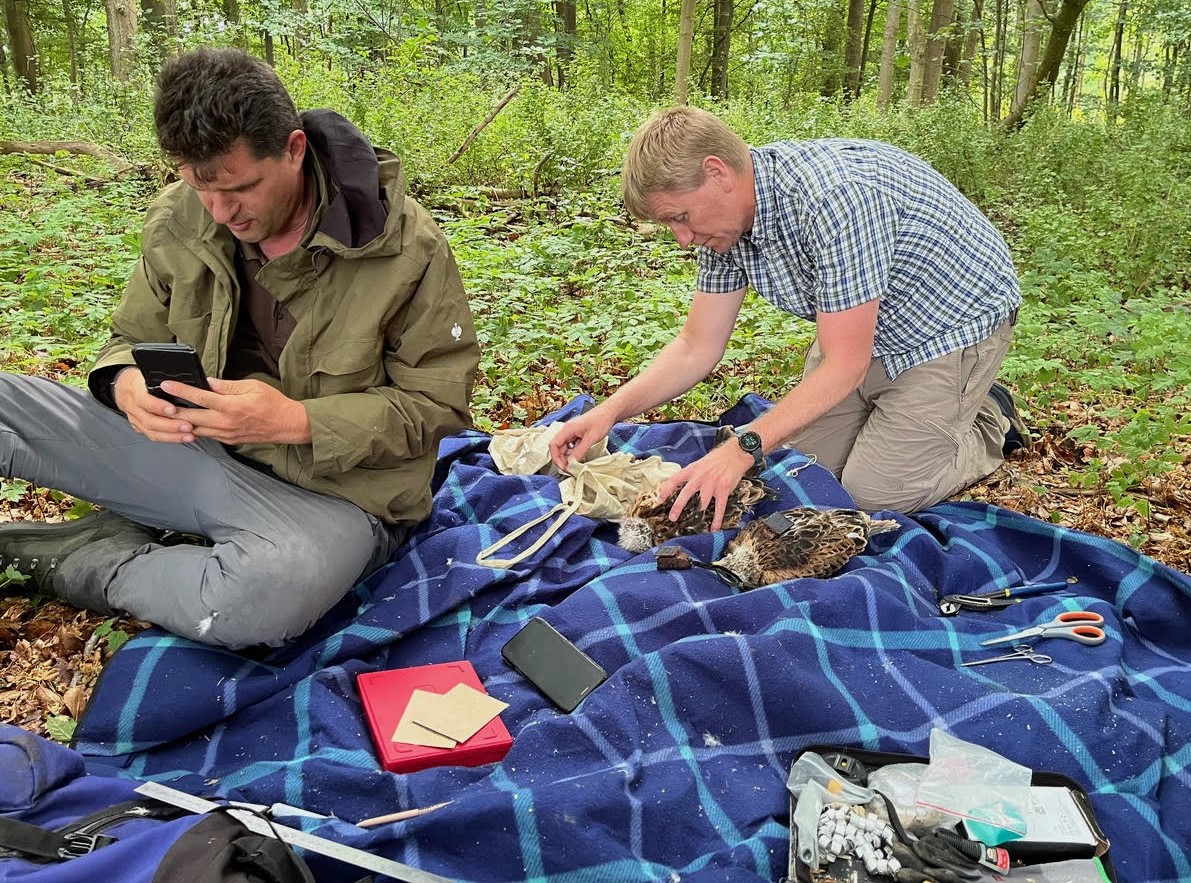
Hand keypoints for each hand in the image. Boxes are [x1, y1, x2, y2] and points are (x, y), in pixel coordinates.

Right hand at [116, 366, 204, 443]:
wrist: (123, 386)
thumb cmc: (140, 378)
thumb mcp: (147, 372)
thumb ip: (162, 376)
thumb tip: (185, 379)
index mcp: (135, 390)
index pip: (144, 400)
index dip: (158, 406)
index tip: (173, 409)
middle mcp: (133, 407)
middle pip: (149, 420)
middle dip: (170, 425)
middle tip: (188, 426)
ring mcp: (135, 419)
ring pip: (151, 431)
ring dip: (172, 435)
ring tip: (188, 435)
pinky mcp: (139, 427)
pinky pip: (153, 435)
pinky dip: (168, 438)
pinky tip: (181, 438)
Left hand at [158, 377, 311, 445]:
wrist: (287, 425)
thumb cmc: (273, 403)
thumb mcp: (252, 386)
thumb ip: (227, 386)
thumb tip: (208, 382)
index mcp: (231, 406)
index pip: (199, 397)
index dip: (180, 390)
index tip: (165, 384)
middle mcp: (225, 422)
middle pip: (190, 418)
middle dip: (171, 410)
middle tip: (157, 403)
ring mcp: (226, 434)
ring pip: (195, 430)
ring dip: (180, 423)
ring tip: (168, 413)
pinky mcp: (228, 440)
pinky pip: (206, 435)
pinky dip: (195, 429)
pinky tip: (188, 422)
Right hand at [548, 407, 615, 470]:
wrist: (609, 412)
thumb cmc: (601, 421)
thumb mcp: (591, 438)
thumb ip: (580, 451)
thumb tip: (570, 463)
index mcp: (567, 429)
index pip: (553, 445)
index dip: (556, 458)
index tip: (564, 467)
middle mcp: (567, 430)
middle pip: (557, 448)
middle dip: (561, 459)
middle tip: (569, 469)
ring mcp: (571, 432)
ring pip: (564, 448)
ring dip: (567, 457)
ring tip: (574, 466)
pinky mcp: (577, 434)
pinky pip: (571, 446)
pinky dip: (573, 453)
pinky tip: (579, 458)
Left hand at [656, 441, 753, 530]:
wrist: (735, 453)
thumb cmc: (717, 459)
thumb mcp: (700, 463)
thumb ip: (691, 475)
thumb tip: (681, 487)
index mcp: (692, 469)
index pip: (674, 479)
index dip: (665, 490)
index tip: (659, 501)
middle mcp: (700, 477)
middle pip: (686, 493)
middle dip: (678, 506)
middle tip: (672, 518)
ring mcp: (712, 483)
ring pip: (702, 503)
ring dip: (698, 516)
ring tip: (694, 526)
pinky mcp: (723, 489)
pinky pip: (719, 507)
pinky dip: (717, 519)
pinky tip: (714, 528)